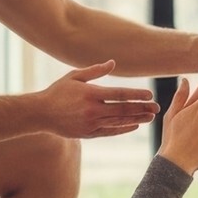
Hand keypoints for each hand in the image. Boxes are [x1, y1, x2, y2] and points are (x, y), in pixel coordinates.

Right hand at [35, 61, 160, 138]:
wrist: (40, 114)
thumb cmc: (57, 92)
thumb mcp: (74, 76)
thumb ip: (95, 70)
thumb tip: (113, 63)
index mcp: (91, 94)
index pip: (120, 94)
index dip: (137, 95)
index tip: (150, 95)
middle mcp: (93, 110)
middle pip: (123, 110)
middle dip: (142, 108)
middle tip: (157, 108)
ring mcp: (91, 123)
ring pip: (119, 122)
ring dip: (137, 119)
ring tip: (150, 117)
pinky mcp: (88, 134)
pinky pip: (110, 132)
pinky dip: (123, 129)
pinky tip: (134, 125)